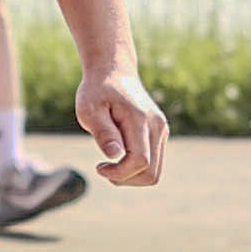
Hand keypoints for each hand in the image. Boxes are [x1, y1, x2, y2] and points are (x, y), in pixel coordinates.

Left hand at [76, 68, 167, 187]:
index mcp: (140, 120)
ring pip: (154, 173)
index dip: (119, 173)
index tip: (99, 167)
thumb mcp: (89, 109)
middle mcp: (157, 127)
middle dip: (125, 179)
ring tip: (110, 164)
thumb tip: (115, 155)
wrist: (114, 72)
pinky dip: (135, 169)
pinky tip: (119, 157)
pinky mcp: (160, 134)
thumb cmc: (97, 91)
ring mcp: (161, 131)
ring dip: (130, 177)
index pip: (140, 161)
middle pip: (151, 174)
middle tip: (104, 168)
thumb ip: (103, 132)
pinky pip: (153, 164)